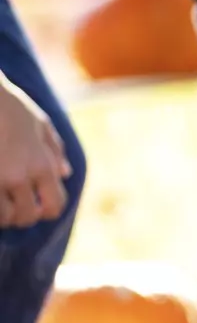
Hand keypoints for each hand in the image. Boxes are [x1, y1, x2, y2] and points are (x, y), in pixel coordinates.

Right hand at [0, 76, 69, 228]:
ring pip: (3, 217)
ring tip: (3, 203)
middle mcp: (19, 176)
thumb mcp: (40, 124)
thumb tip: (65, 173)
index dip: (48, 211)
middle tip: (16, 207)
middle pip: (27, 216)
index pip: (54, 205)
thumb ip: (54, 151)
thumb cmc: (10, 106)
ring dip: (3, 214)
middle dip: (23, 216)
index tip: (39, 206)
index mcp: (41, 165)